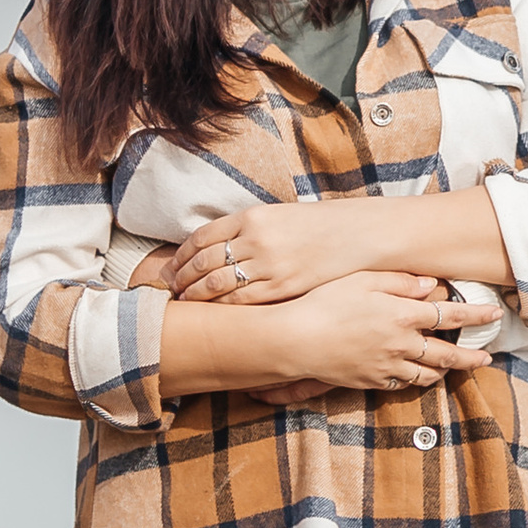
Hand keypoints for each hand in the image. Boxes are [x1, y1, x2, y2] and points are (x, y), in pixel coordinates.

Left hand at [169, 206, 361, 304]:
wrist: (357, 235)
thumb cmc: (316, 226)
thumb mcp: (277, 216)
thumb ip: (246, 229)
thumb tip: (213, 247)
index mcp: (252, 216)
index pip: (202, 237)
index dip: (181, 255)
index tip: (171, 266)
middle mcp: (256, 239)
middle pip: (204, 262)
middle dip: (182, 277)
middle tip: (170, 288)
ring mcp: (269, 264)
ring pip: (217, 284)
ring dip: (196, 294)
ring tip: (185, 301)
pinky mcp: (282, 287)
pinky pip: (241, 301)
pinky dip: (221, 307)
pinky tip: (212, 311)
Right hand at [270, 272, 487, 395]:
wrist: (296, 340)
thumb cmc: (326, 302)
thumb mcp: (364, 279)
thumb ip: (401, 282)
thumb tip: (430, 285)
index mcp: (404, 314)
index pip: (451, 316)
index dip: (476, 315)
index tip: (494, 314)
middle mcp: (402, 344)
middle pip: (447, 354)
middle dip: (471, 356)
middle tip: (487, 357)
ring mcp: (387, 366)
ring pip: (426, 374)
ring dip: (444, 371)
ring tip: (454, 369)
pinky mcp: (371, 381)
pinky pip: (400, 384)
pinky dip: (413, 380)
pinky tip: (416, 376)